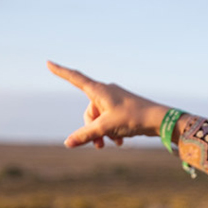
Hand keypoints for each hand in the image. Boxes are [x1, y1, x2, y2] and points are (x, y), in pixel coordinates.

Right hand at [47, 61, 169, 148]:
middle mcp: (106, 91)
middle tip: (100, 145)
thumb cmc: (133, 118)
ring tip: (111, 144)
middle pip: (89, 111)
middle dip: (92, 129)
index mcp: (99, 90)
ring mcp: (116, 99)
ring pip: (101, 118)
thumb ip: (86, 135)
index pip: (75, 78)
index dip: (60, 72)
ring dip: (103, 133)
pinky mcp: (124, 108)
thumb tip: (68, 143)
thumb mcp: (106, 128)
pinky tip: (121, 143)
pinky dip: (113, 131)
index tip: (48, 63)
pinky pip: (111, 120)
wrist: (160, 120)